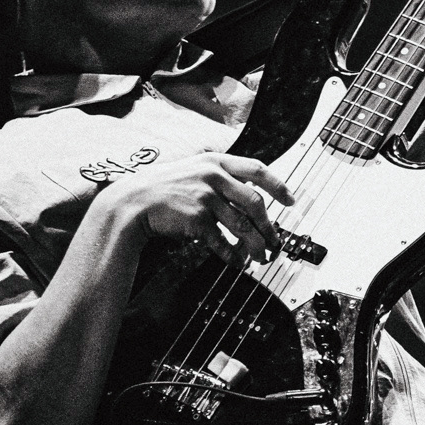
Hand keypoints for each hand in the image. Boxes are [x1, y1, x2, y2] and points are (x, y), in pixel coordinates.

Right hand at [105, 152, 294, 265]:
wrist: (132, 202)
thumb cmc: (163, 189)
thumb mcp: (192, 170)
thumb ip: (219, 177)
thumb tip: (248, 196)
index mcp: (216, 162)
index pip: (258, 169)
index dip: (279, 186)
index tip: (292, 201)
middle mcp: (213, 176)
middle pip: (255, 203)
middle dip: (270, 227)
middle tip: (276, 242)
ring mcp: (205, 197)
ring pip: (243, 226)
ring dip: (256, 245)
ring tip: (261, 257)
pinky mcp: (196, 219)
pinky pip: (223, 242)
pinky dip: (233, 255)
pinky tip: (237, 263)